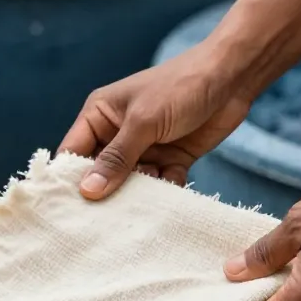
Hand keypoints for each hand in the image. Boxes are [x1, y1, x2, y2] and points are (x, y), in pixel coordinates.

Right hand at [58, 41, 256, 199]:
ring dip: (136, 196)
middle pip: (100, 173)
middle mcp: (117, 134)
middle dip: (103, 193)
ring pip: (130, 183)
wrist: (233, 77)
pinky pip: (159, 184)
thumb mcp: (144, 121)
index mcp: (100, 115)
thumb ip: (116, 158)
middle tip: (100, 223)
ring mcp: (144, 148)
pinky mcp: (170, 159)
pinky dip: (163, 193)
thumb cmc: (180, 86)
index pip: (73, 152)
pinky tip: (168, 196)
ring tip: (138, 211)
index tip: (67, 211)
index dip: (69, 179)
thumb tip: (87, 191)